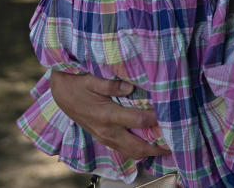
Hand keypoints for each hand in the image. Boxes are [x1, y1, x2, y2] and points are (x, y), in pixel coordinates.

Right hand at [49, 71, 169, 159]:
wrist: (59, 93)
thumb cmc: (76, 83)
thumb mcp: (92, 80)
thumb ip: (112, 85)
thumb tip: (131, 87)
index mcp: (107, 115)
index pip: (139, 121)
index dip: (157, 119)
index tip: (171, 114)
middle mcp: (107, 131)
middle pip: (137, 146)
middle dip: (156, 148)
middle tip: (174, 145)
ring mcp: (103, 136)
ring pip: (129, 152)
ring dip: (147, 152)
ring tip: (164, 148)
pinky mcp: (101, 137)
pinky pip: (121, 149)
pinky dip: (135, 150)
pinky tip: (145, 145)